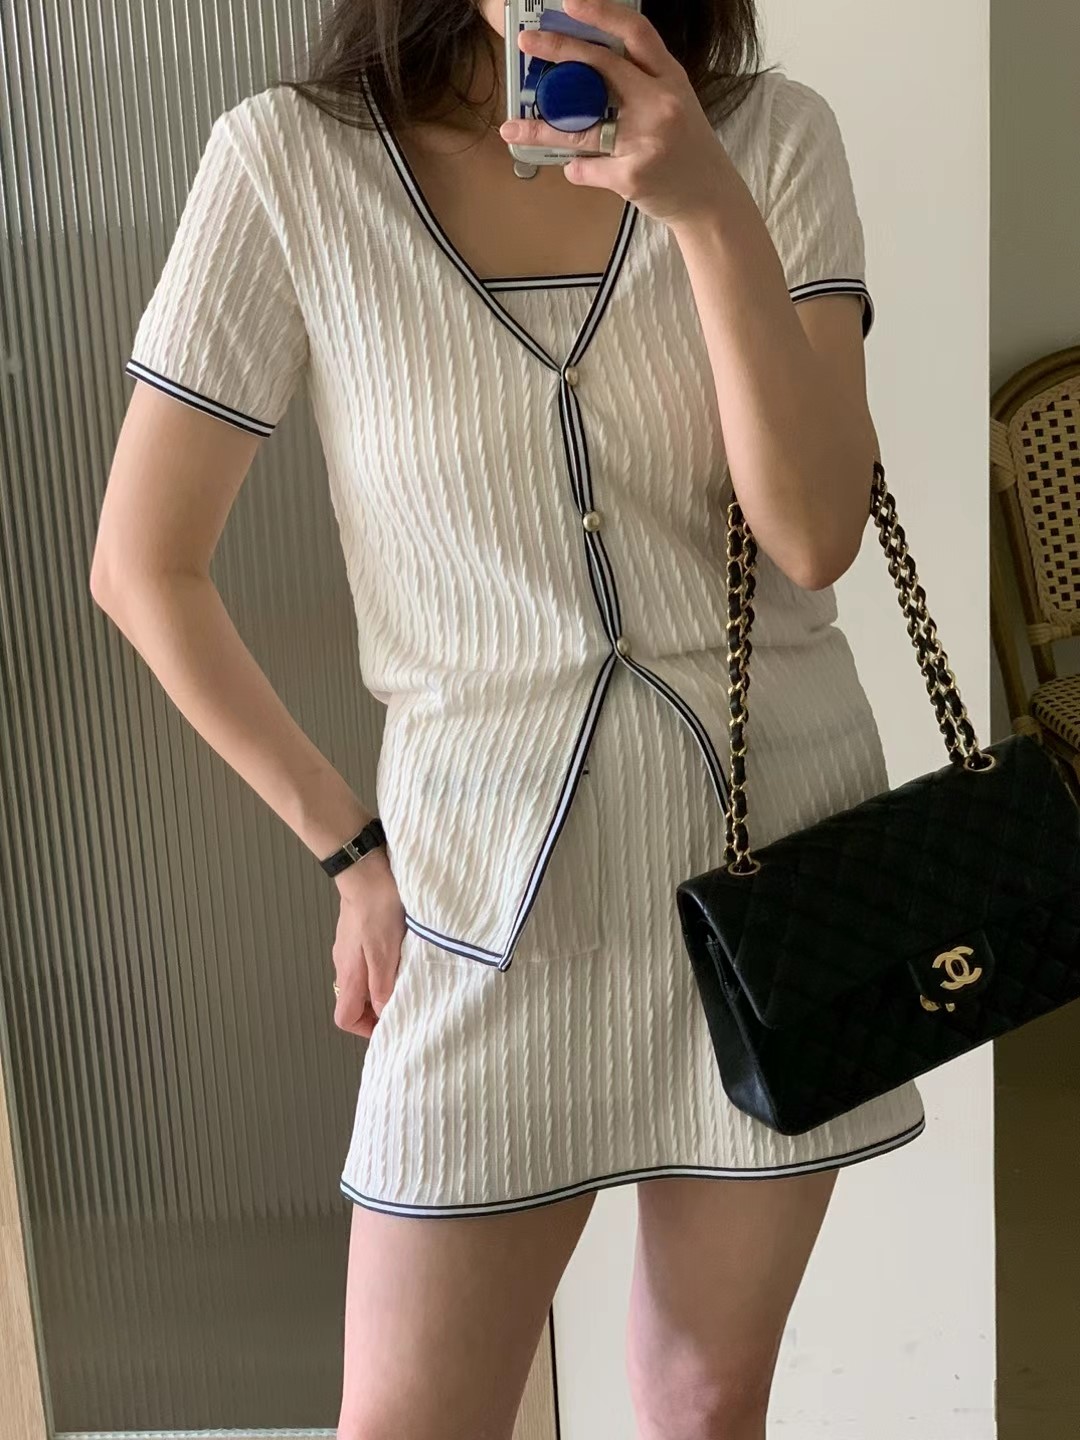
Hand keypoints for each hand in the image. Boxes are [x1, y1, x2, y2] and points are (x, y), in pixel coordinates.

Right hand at [331, 847, 406, 1038]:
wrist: (366, 870)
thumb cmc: (377, 910)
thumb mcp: (385, 953)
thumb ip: (382, 985)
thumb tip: (382, 1013)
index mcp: (349, 974)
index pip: (344, 1017)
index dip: (365, 1027)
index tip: (390, 1022)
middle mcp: (343, 964)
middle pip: (354, 1001)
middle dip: (377, 1008)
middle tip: (404, 1000)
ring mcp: (349, 948)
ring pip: (362, 980)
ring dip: (381, 986)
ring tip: (405, 977)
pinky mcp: (358, 933)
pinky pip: (366, 961)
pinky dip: (381, 966)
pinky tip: (400, 954)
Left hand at [497, 0, 732, 226]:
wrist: (710, 200)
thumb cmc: (686, 150)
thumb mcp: (675, 104)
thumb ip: (641, 84)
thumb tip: (586, 74)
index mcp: (670, 78)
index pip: (636, 33)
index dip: (601, 13)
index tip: (568, 3)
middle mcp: (660, 102)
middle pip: (601, 67)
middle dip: (559, 51)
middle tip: (527, 43)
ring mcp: (646, 139)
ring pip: (580, 128)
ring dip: (540, 129)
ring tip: (511, 128)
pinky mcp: (633, 175)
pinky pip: (587, 168)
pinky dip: (575, 170)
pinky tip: (575, 169)